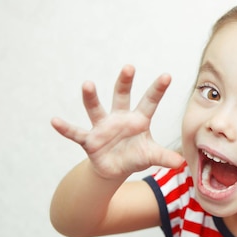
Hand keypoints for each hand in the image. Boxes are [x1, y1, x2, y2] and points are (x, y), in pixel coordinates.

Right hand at [51, 65, 184, 178]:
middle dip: (125, 82)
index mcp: (139, 120)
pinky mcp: (89, 140)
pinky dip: (65, 128)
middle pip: (122, 96)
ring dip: (91, 97)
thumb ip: (164, 157)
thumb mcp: (151, 156)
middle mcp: (120, 118)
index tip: (167, 75)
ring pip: (96, 109)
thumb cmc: (135, 156)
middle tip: (129, 67)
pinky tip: (55, 121)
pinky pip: (75, 133)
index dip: (158, 89)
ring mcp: (103, 127)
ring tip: (87, 84)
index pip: (150, 101)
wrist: (115, 169)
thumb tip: (181, 162)